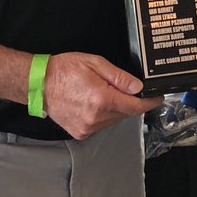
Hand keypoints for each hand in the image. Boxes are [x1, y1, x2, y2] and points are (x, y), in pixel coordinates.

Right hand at [41, 53, 162, 139]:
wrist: (38, 84)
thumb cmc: (65, 69)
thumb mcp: (95, 63)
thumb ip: (119, 77)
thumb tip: (138, 87)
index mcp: (102, 99)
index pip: (135, 106)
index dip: (149, 102)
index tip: (158, 97)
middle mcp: (96, 118)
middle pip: (126, 114)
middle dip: (130, 102)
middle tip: (126, 88)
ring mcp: (88, 128)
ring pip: (114, 120)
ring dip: (116, 109)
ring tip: (103, 93)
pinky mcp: (80, 133)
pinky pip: (101, 125)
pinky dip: (103, 116)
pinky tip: (93, 103)